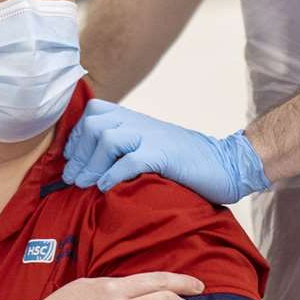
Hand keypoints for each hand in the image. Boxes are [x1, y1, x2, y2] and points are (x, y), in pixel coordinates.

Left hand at [61, 100, 268, 204]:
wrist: (227, 163)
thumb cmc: (187, 162)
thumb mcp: (152, 144)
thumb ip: (127, 146)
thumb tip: (91, 165)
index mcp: (135, 119)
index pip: (93, 111)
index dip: (76, 135)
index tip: (72, 159)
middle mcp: (140, 123)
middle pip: (94, 124)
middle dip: (79, 152)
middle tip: (73, 178)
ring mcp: (152, 137)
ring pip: (108, 139)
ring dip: (91, 164)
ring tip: (85, 185)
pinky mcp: (165, 155)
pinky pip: (130, 160)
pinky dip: (113, 175)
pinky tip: (106, 188)